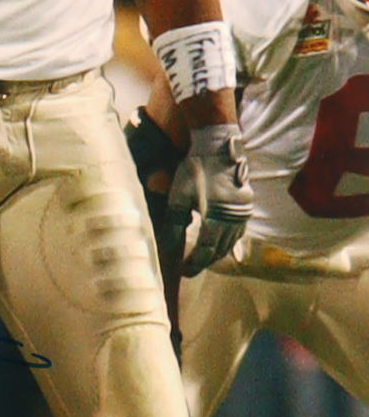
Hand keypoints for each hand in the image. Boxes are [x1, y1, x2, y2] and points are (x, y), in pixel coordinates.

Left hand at [159, 124, 252, 276]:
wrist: (218, 145)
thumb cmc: (195, 169)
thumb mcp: (178, 196)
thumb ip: (173, 224)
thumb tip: (169, 247)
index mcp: (218, 217)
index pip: (206, 250)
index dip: (195, 263)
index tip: (185, 272)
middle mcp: (235, 218)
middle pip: (221, 248)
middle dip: (206, 260)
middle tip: (191, 268)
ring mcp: (244, 211)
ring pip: (232, 241)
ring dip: (218, 252)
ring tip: (203, 258)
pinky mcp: (246, 203)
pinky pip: (239, 230)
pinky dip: (228, 240)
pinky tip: (220, 241)